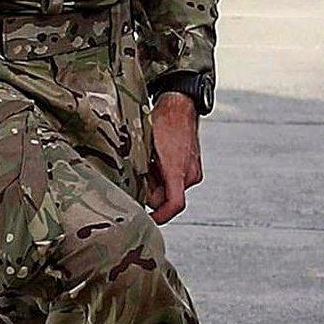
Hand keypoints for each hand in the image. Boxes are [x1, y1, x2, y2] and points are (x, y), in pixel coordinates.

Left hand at [146, 92, 203, 223]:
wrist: (180, 105)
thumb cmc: (162, 121)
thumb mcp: (144, 145)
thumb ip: (139, 169)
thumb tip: (129, 187)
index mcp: (177, 170)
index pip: (174, 205)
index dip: (161, 216)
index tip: (148, 219)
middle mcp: (189, 174)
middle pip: (167, 197)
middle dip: (150, 191)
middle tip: (137, 173)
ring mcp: (193, 171)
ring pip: (170, 188)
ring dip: (156, 181)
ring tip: (148, 160)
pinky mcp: (193, 167)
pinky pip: (175, 179)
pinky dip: (163, 175)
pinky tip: (155, 159)